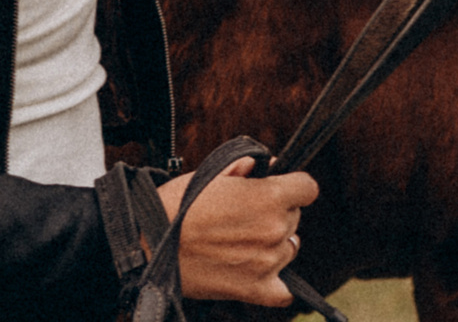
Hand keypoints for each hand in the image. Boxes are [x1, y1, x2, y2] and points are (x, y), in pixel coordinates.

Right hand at [158, 155, 319, 306]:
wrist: (150, 243)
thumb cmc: (176, 204)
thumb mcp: (211, 174)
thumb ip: (244, 169)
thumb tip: (263, 165)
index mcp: (269, 197)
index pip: (308, 188)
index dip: (293, 185)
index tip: (280, 187)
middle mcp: (275, 229)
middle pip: (295, 218)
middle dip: (277, 212)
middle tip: (244, 215)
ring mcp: (268, 262)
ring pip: (290, 249)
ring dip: (274, 243)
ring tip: (242, 241)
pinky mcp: (255, 289)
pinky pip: (284, 291)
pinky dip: (276, 282)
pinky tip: (260, 271)